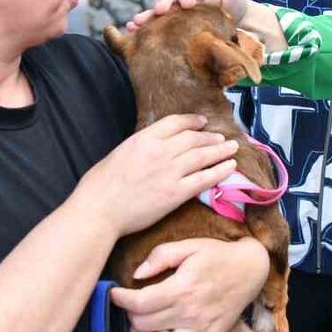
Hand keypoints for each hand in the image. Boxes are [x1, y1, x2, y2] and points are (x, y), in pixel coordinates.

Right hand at [78, 114, 238, 235]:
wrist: (99, 210)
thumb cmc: (101, 185)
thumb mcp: (120, 152)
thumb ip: (141, 147)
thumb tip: (155, 146)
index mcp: (143, 138)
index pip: (175, 123)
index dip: (192, 121)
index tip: (202, 122)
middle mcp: (160, 151)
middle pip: (193, 138)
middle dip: (211, 136)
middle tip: (222, 137)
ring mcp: (170, 172)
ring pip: (203, 156)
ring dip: (220, 150)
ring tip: (232, 148)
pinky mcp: (175, 194)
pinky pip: (204, 179)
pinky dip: (220, 171)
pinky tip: (230, 167)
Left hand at [110, 237, 270, 331]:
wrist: (251, 269)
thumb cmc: (217, 255)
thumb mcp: (189, 245)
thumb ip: (160, 256)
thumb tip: (136, 275)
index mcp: (182, 288)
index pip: (139, 303)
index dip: (120, 299)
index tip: (114, 293)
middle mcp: (189, 314)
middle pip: (143, 324)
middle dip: (130, 314)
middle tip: (132, 304)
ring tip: (138, 325)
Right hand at [127, 0, 248, 30]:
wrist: (234, 24)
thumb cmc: (231, 0)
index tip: (189, 2)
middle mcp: (179, 3)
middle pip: (166, 1)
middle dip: (161, 5)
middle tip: (159, 10)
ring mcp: (175, 18)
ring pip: (157, 16)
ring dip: (146, 18)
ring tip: (136, 23)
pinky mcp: (173, 32)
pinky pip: (156, 31)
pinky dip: (143, 31)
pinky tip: (132, 31)